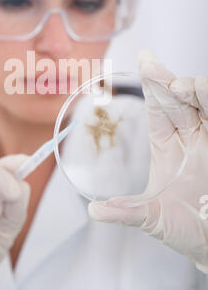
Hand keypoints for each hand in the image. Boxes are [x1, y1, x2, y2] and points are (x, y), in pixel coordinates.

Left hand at [88, 50, 207, 273]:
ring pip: (202, 102)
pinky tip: (203, 93)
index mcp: (167, 146)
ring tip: (182, 86)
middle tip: (150, 64)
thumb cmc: (185, 228)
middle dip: (164, 79)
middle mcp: (189, 138)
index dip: (151, 85)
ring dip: (193, 89)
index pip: (158, 108)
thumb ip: (126, 212)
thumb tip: (93, 211)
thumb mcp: (151, 218)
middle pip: (177, 99)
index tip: (144, 60)